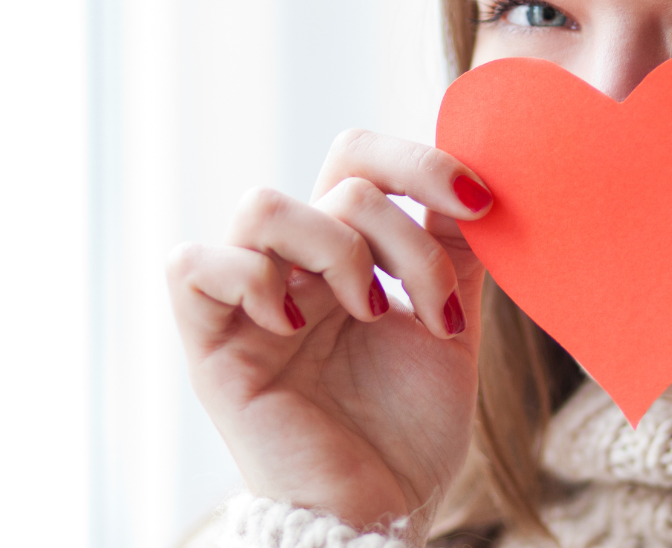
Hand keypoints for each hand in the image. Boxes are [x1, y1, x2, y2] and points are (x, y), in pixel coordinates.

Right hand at [166, 130, 493, 528]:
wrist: (382, 518)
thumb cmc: (409, 433)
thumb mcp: (449, 326)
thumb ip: (453, 254)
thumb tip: (478, 178)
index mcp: (347, 256)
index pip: (363, 158)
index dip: (420, 161)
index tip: (480, 204)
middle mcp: (296, 267)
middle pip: (337, 167)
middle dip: (403, 220)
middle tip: (428, 292)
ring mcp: (250, 304)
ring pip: (265, 205)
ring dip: (339, 250)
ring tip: (368, 313)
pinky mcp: (212, 349)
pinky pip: (192, 266)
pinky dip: (251, 279)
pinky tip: (296, 325)